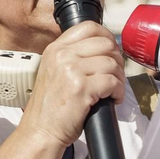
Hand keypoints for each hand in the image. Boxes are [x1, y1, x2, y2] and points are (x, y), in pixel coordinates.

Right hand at [15, 22, 124, 150]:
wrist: (40, 131)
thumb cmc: (50, 108)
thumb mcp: (54, 72)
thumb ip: (72, 57)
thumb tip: (104, 51)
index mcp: (56, 49)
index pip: (89, 27)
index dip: (107, 37)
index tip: (111, 51)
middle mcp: (62, 55)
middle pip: (105, 44)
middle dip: (117, 60)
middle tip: (115, 75)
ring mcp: (71, 70)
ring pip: (112, 63)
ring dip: (119, 78)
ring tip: (113, 90)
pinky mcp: (81, 88)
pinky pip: (112, 82)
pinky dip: (118, 92)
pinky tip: (112, 99)